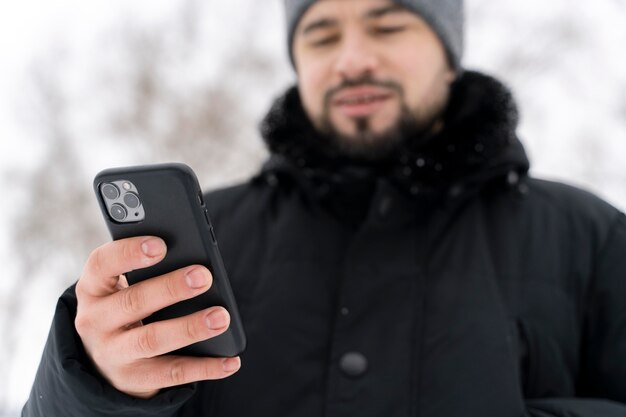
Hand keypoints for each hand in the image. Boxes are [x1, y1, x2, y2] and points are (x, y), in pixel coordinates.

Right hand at [74, 236, 240, 398]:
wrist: (101, 361)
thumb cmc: (126, 306)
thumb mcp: (122, 287)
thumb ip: (147, 271)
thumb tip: (195, 264)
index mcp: (93, 288)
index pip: (102, 264)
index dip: (129, 252)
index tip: (160, 245)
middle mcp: (95, 321)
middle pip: (134, 302)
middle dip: (171, 288)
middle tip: (204, 276)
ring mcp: (112, 354)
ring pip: (152, 340)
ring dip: (190, 328)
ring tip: (221, 317)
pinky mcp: (133, 380)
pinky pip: (173, 374)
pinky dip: (205, 368)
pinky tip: (230, 361)